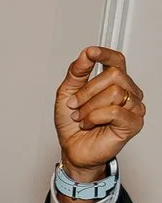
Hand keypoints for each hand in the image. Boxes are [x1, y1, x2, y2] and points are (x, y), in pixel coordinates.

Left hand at [54, 46, 145, 181]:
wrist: (73, 149)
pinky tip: (89, 124)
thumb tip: (86, 54)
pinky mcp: (134, 123)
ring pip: (115, 92)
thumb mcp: (67, 94)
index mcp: (114, 83)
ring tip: (82, 118)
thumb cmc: (73, 124)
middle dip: (87, 91)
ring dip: (89, 107)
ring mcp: (133, 107)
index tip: (91, 52)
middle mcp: (127, 92)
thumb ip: (76, 72)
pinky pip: (115, 111)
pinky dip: (95, 117)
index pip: (117, 61)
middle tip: (74, 106)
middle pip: (114, 75)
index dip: (106, 55)